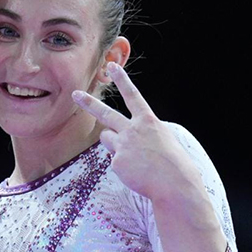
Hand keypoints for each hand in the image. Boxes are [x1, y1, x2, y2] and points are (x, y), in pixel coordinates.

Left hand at [72, 62, 202, 204]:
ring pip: (107, 138)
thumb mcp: (165, 140)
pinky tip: (137, 173)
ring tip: (134, 158)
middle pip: (105, 113)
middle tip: (76, 94)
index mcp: (149, 121)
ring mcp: (123, 145)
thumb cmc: (175, 165)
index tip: (111, 66)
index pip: (133, 95)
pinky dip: (123, 167)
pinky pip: (114, 160)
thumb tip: (128, 140)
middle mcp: (133, 129)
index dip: (122, 79)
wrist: (175, 185)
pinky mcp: (116, 162)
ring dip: (114, 145)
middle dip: (89, 102)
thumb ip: (144, 134)